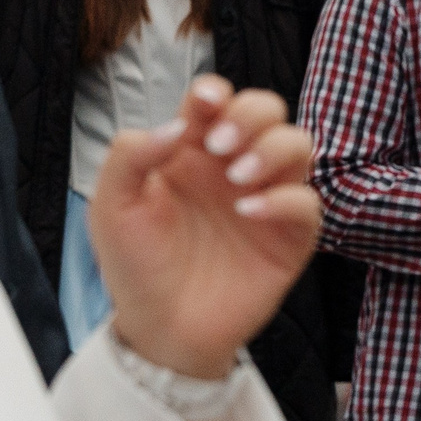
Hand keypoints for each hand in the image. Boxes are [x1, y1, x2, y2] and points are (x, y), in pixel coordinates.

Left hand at [87, 76, 320, 379]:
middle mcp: (234, 167)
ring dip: (273, 150)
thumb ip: (130, 156)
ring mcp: (267, 197)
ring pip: (298, 144)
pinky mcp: (291, 235)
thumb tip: (178, 125)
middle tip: (221, 147)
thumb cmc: (136, 265)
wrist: (161, 328)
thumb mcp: (112, 207)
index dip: (216, 92)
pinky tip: (249, 213)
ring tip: (238, 179)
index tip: (206, 104)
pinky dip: (284, 200)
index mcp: (193, 152)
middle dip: (251, 116)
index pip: (216, 101)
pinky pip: (307, 202)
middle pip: (267, 110)